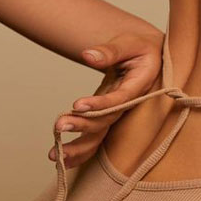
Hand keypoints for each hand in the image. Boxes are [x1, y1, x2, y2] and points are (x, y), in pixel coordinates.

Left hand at [49, 29, 164, 168]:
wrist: (147, 55)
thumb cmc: (140, 46)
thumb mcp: (129, 42)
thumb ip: (110, 50)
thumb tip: (87, 56)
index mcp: (138, 85)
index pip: (120, 99)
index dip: (101, 105)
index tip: (78, 105)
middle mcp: (128, 104)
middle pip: (107, 121)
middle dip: (83, 126)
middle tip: (59, 126)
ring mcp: (116, 112)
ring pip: (100, 135)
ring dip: (78, 148)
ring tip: (53, 154)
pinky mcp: (105, 115)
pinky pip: (95, 136)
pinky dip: (79, 150)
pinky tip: (60, 158)